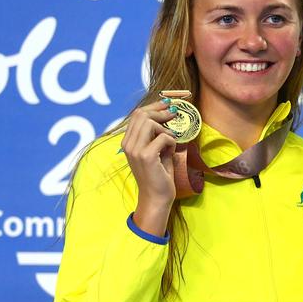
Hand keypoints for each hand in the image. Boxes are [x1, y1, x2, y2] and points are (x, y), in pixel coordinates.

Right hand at [122, 99, 179, 234]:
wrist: (157, 196)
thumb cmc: (159, 173)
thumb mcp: (158, 150)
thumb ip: (158, 135)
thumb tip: (169, 115)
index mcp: (128, 141)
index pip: (137, 115)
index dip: (154, 107)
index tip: (168, 105)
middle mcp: (128, 144)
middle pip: (142, 114)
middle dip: (161, 112)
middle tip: (174, 115)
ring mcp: (135, 150)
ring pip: (150, 123)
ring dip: (165, 129)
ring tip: (170, 141)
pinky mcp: (146, 156)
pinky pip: (163, 137)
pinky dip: (171, 141)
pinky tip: (171, 151)